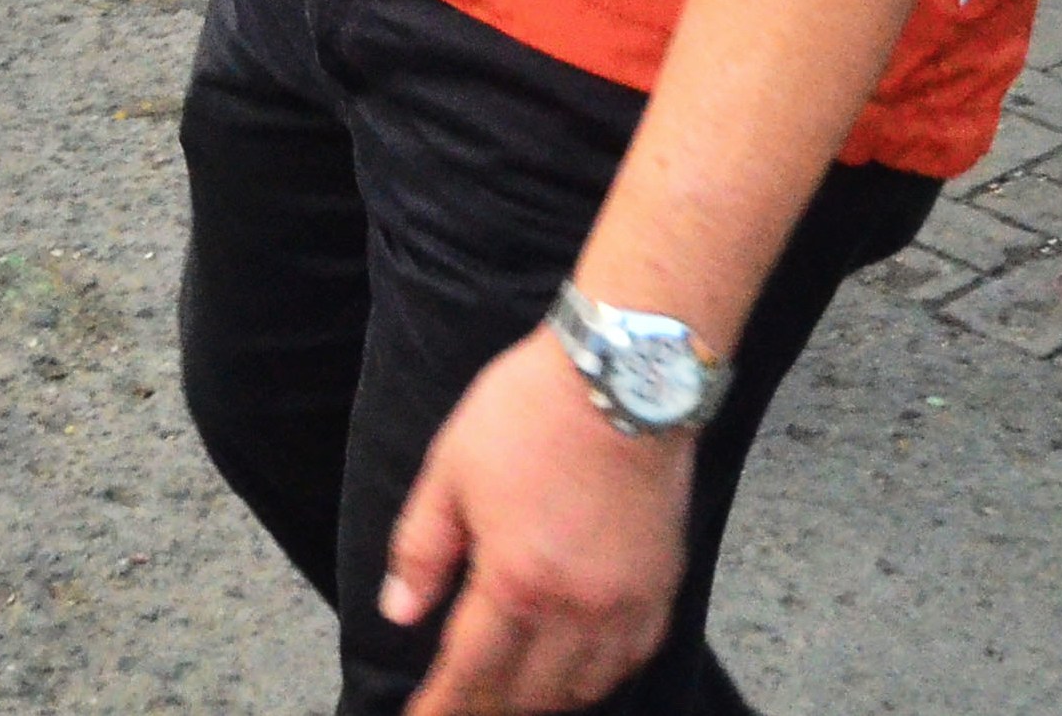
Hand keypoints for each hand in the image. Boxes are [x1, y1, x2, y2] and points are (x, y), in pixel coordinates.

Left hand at [379, 329, 691, 714]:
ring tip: (509, 696)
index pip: (471, 672)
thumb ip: (423, 549)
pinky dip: (597, 678)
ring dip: (542, 699)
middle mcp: (575, 608)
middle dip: (487, 709)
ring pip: (583, 687)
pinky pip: (630, 659)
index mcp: (515, 581)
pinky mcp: (662, 587)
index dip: (443, 708)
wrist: (625, 378)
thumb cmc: (528, 413)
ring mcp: (626, 603)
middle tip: (459, 709)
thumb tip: (400, 612)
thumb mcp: (450, 470)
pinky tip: (577, 671)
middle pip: (528, 692)